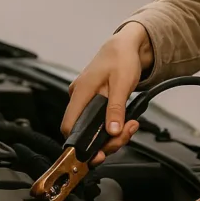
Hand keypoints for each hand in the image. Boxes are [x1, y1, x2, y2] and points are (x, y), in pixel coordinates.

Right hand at [61, 22, 153, 164]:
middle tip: (125, 135)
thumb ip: (116, 108)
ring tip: (130, 127)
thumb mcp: (123, 84)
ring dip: (112, 135)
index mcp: (81, 91)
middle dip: (105, 141)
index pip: (69, 126)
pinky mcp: (93, 102)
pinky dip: (112, 127)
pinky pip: (98, 122)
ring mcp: (85, 100)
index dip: (80, 144)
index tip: (97, 154)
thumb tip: (112, 131)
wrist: (125, 46)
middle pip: (83, 132)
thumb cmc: (122, 58)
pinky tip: (125, 123)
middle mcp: (79, 97)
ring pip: (92, 129)